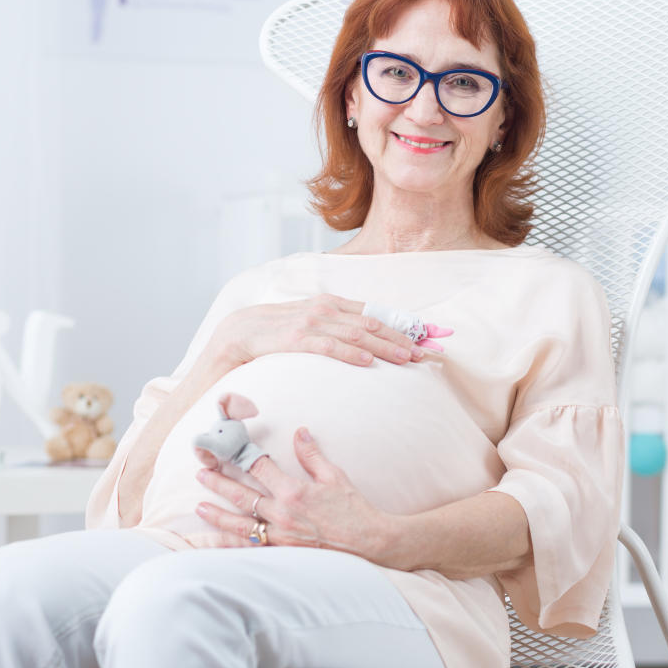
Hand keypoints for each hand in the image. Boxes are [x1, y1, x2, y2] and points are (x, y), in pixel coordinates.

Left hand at [194, 427, 391, 561]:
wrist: (370, 544)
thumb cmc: (354, 510)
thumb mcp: (335, 476)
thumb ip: (312, 454)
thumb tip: (299, 431)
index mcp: (294, 492)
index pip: (259, 468)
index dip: (241, 456)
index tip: (226, 449)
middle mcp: (283, 515)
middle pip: (243, 496)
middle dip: (219, 484)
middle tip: (201, 473)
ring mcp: (281, 537)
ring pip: (241, 526)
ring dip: (218, 516)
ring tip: (199, 507)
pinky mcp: (284, 554)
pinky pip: (251, 550)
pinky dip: (232, 546)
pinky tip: (217, 543)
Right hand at [208, 294, 424, 371]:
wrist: (234, 335)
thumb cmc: (276, 336)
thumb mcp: (310, 327)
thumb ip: (336, 329)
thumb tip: (368, 344)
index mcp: (330, 304)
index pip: (376, 313)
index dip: (405, 323)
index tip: (432, 335)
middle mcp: (323, 308)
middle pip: (372, 322)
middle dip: (403, 336)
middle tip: (428, 351)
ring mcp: (309, 322)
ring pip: (356, 333)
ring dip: (385, 346)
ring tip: (408, 358)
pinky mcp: (293, 338)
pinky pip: (327, 346)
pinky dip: (350, 353)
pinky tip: (368, 363)